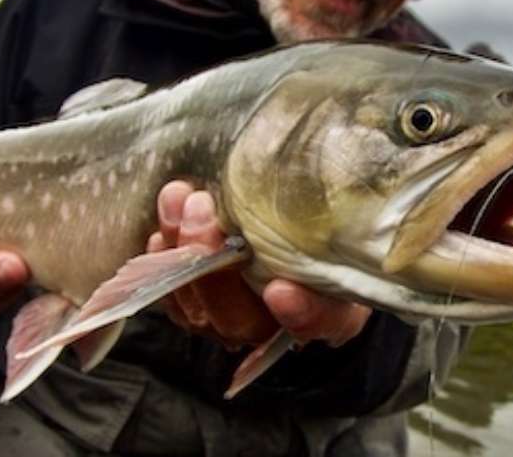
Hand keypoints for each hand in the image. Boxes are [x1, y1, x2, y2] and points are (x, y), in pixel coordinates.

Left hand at [147, 181, 370, 348]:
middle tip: (203, 210)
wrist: (301, 232)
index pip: (317, 325)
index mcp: (328, 313)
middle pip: (240, 320)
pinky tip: (162, 230)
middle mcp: (274, 327)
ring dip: (182, 252)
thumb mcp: (350, 227)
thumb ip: (347, 223)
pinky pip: (172, 296)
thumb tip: (350, 185)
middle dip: (214, 268)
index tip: (281, 290)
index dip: (300, 314)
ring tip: (180, 199)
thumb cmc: (329, 232)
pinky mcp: (196, 303)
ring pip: (198, 308)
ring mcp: (230, 319)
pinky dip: (163, 262)